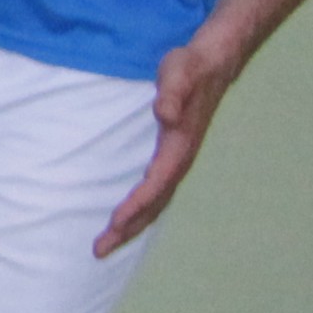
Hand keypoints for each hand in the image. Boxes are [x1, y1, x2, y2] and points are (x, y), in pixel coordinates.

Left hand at [95, 34, 239, 253]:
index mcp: (180, 145)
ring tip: (105, 245)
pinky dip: (139, 210)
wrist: (213, 63)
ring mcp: (176, 160)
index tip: (115, 223)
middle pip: (154, 203)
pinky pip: (154, 191)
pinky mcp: (170, 156)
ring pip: (155, 202)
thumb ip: (172, 92)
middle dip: (129, 228)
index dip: (137, 205)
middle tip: (99, 250)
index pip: (156, 184)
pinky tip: (124, 219)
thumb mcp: (179, 72)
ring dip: (132, 225)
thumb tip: (165, 114)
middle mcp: (179, 158)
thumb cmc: (191, 67)